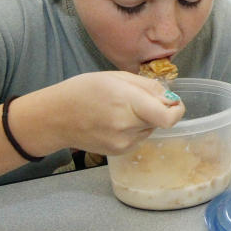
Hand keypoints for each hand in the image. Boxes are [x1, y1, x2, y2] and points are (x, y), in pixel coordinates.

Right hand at [35, 72, 184, 155]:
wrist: (54, 118)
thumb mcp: (115, 77)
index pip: (166, 117)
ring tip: (122, 110)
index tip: (174, 103)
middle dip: (158, 110)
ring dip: (145, 120)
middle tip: (140, 100)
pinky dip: (135, 129)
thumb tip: (168, 97)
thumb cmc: (83, 90)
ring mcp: (122, 143)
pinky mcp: (118, 152)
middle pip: (160, 121)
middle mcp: (127, 126)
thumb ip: (147, 86)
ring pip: (150, 129)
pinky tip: (116, 122)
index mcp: (127, 102)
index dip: (177, 111)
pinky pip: (138, 138)